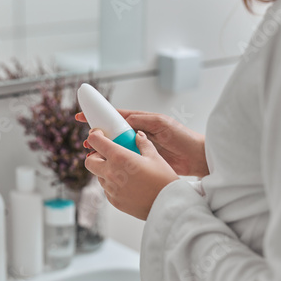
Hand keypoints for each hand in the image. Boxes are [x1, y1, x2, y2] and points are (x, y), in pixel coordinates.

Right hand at [76, 109, 208, 176]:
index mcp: (142, 121)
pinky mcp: (143, 160)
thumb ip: (143, 121)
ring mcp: (140, 147)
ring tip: (93, 154)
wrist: (197, 157)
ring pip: (117, 147)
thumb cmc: (183, 138)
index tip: (83, 115)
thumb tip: (124, 119)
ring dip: (104, 149)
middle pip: (113, 132)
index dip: (100, 115)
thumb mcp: (162, 124)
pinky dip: (115, 160)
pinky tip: (107, 165)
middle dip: (98, 136)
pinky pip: (125, 159)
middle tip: (86, 142)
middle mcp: (139, 133)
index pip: (117, 116)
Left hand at [84, 129, 178, 219]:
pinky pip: (107, 189)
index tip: (99, 135)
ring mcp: (111, 189)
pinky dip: (113, 184)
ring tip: (123, 170)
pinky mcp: (114, 201)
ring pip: (98, 176)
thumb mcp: (155, 156)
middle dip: (95, 156)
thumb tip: (138, 136)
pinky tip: (128, 183)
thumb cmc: (163, 180)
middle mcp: (111, 173)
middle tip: (109, 155)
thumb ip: (143, 143)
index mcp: (120, 157)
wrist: (167, 204)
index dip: (95, 136)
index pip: (95, 141)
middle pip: (89, 161)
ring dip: (105, 170)